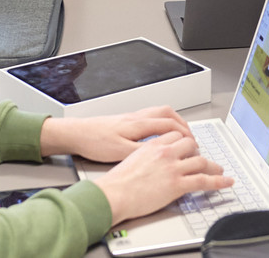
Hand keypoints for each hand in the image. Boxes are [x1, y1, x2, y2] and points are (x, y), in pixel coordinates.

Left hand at [40, 106, 193, 161]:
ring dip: (172, 121)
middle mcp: (136, 117)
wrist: (76, 134)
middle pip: (167, 112)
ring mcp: (130, 117)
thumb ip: (142, 153)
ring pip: (158, 112)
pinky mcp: (124, 121)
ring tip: (179, 133)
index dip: (184, 133)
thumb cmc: (94, 142)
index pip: (169, 123)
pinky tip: (157, 133)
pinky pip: (150, 116)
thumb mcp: (120, 152)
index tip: (193, 143)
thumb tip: (161, 156)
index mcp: (138, 124)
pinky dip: (160, 122)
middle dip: (183, 123)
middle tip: (191, 136)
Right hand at [94, 132, 232, 225]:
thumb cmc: (117, 181)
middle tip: (201, 157)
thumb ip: (146, 156)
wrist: (114, 193)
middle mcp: (165, 152)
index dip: (185, 141)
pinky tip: (226, 182)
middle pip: (190, 144)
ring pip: (200, 160)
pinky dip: (219, 181)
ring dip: (212, 165)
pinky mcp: (177, 184)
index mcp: (153, 145)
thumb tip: (152, 162)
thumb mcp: (131, 159)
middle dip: (198, 151)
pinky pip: (204, 180)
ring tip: (218, 169)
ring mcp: (173, 168)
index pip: (176, 136)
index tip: (188, 145)